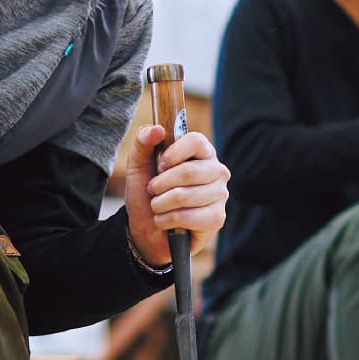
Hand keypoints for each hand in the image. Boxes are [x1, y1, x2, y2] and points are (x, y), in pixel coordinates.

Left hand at [125, 127, 229, 266]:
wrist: (146, 230)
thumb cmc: (148, 195)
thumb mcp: (138, 165)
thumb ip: (143, 142)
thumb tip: (157, 129)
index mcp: (202, 153)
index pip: (196, 141)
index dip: (173, 153)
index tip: (159, 166)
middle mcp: (216, 171)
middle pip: (189, 171)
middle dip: (161, 184)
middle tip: (152, 190)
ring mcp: (220, 195)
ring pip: (185, 196)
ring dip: (160, 204)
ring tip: (158, 207)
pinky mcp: (217, 218)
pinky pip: (188, 216)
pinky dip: (167, 220)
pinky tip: (166, 222)